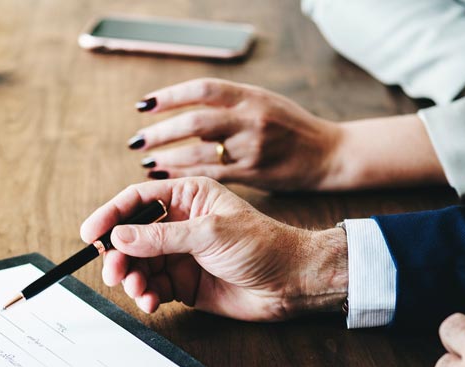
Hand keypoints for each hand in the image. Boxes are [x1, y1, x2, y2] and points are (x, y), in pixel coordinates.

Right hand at [80, 177, 347, 320]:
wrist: (291, 283)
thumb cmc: (262, 246)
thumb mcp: (209, 234)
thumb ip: (161, 237)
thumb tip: (119, 236)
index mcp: (188, 197)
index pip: (137, 200)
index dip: (110, 215)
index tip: (90, 234)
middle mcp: (180, 224)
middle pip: (132, 236)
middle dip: (119, 255)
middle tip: (114, 273)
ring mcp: (180, 254)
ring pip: (139, 265)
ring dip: (132, 279)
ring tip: (137, 290)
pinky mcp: (183, 283)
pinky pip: (153, 287)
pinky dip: (146, 295)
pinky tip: (150, 302)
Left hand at [129, 78, 342, 190]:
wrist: (328, 153)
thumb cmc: (291, 127)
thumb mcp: (263, 101)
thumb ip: (228, 104)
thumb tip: (185, 109)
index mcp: (250, 96)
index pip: (202, 90)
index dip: (170, 96)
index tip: (144, 105)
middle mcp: (250, 119)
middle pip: (196, 123)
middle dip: (161, 132)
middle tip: (136, 140)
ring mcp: (252, 148)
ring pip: (200, 153)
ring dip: (168, 157)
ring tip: (146, 160)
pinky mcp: (253, 173)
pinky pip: (211, 175)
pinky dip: (185, 175)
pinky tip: (165, 176)